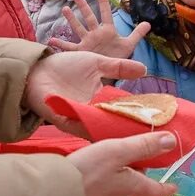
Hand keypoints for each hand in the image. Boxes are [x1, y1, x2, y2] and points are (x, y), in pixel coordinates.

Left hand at [24, 51, 146, 137]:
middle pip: (113, 123)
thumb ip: (119, 66)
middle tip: (150, 133)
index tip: (157, 118)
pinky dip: (92, 128)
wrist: (37, 69)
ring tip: (131, 133)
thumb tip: (145, 69)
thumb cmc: (65, 65)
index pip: (122, 109)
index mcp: (101, 99)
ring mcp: (79, 118)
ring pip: (100, 129)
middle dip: (129, 128)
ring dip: (113, 130)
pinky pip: (81, 127)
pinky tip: (106, 128)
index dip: (137, 113)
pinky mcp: (65, 120)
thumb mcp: (97, 62)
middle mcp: (92, 111)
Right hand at [49, 0, 150, 59]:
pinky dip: (60, 44)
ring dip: (72, 19)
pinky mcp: (81, 51)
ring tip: (64, 9)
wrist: (108, 71)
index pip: (106, 14)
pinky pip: (70, 47)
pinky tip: (51, 40)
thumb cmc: (117, 56)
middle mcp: (96, 34)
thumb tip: (148, 23)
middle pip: (89, 17)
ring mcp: (87, 42)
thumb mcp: (129, 44)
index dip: (104, 3)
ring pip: (78, 28)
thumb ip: (138, 33)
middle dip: (84, 7)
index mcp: (107, 30)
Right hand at [68, 132, 178, 195]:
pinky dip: (105, 186)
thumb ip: (144, 146)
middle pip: (137, 190)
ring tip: (115, 165)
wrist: (54, 195)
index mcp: (133, 188)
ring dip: (122, 181)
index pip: (157, 191)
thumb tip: (172, 142)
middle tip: (138, 162)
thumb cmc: (88, 171)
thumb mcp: (118, 151)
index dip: (167, 188)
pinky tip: (94, 177)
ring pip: (120, 193)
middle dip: (140, 178)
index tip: (174, 186)